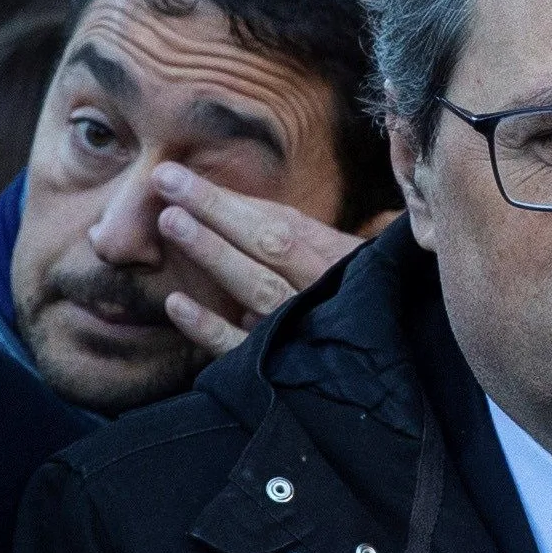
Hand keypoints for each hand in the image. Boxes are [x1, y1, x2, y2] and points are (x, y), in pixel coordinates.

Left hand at [150, 165, 368, 355]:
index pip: (281, 223)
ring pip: (257, 288)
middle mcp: (323, 290)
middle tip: (167, 181)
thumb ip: (293, 231)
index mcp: (337, 259)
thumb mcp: (339, 260)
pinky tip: (176, 304)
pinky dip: (209, 328)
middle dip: (215, 210)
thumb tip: (231, 197)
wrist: (383, 376)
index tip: (178, 176)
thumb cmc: (351, 302)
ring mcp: (303, 329)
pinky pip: (242, 347)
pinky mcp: (282, 370)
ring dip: (213, 253)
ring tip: (171, 221)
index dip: (230, 199)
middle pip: (268, 243)